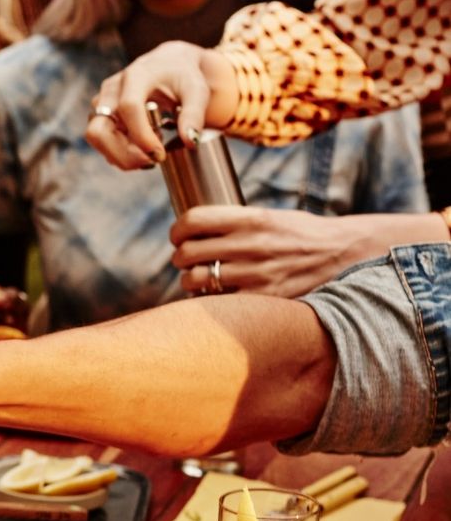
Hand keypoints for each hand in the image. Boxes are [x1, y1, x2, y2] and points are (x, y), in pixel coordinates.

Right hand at [86, 41, 239, 169]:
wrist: (169, 64)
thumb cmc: (183, 76)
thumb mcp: (196, 90)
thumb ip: (194, 115)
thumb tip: (190, 141)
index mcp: (135, 76)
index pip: (129, 108)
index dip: (141, 136)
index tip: (159, 154)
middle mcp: (111, 89)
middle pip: (99, 130)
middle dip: (123, 154)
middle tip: (151, 162)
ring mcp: (102, 103)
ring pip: (97, 139)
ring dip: (121, 156)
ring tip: (150, 157)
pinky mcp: (100, 115)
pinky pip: (102, 141)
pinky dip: (120, 153)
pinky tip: (141, 151)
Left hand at [170, 206, 367, 297]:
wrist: (343, 254)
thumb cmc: (300, 234)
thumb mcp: (269, 217)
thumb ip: (235, 223)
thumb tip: (193, 231)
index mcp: (251, 218)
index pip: (193, 220)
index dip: (177, 230)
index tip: (178, 236)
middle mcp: (250, 244)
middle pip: (187, 252)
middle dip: (179, 257)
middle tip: (184, 260)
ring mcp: (255, 273)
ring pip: (196, 279)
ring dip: (189, 280)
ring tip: (197, 278)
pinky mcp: (262, 296)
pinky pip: (217, 302)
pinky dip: (208, 300)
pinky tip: (214, 296)